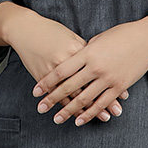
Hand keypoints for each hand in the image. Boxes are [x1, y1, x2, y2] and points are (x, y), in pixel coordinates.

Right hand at [0, 4, 125, 121]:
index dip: (109, 83)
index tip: (122, 96)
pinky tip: (75, 115)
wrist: (25, 29)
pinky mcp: (42, 75)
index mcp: (77, 50)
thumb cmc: (51, 31)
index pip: (98, 71)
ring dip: (86, 109)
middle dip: (101, 102)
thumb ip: (87, 50)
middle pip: (87, 85)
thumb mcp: (72, 37)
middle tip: (112, 114)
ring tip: (99, 118)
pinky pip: (57, 94)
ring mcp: (53, 70)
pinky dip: (67, 106)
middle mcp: (67, 61)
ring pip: (72, 94)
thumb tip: (103, 63)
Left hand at [33, 19, 147, 125]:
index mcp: (87, 52)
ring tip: (57, 119)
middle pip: (69, 86)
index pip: (61, 71)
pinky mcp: (119, 86)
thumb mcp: (97, 39)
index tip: (36, 91)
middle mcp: (95, 67)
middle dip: (52, 99)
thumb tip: (73, 60)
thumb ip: (84, 51)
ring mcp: (108, 78)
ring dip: (69, 111)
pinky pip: (102, 103)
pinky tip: (79, 120)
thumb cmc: (121, 34)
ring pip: (84, 99)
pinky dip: (90, 113)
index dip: (47, 82)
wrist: (147, 38)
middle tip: (40, 108)